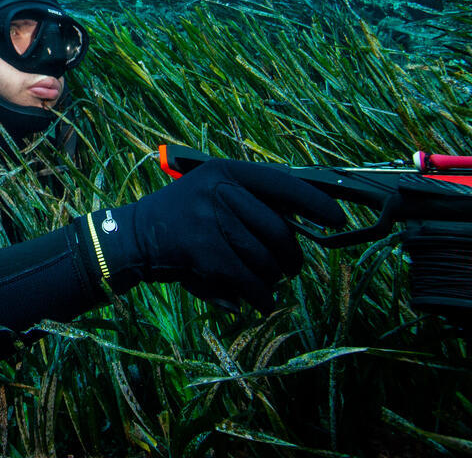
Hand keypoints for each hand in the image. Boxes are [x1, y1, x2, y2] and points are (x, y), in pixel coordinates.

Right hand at [91, 159, 345, 312]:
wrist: (133, 237)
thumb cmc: (180, 217)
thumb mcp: (211, 193)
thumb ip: (250, 201)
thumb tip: (304, 220)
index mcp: (225, 171)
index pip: (282, 183)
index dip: (315, 202)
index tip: (338, 219)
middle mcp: (220, 191)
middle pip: (280, 230)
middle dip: (292, 256)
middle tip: (292, 268)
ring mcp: (212, 221)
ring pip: (267, 260)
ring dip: (273, 280)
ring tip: (267, 286)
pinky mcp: (206, 253)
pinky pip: (251, 282)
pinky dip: (260, 297)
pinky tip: (258, 301)